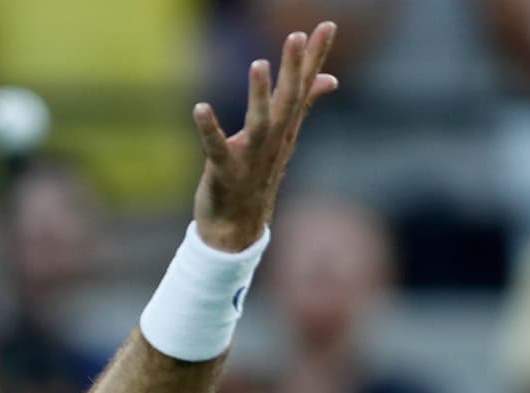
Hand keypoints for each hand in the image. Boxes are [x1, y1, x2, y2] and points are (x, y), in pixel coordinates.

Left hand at [192, 23, 338, 251]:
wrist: (236, 230)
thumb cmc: (256, 178)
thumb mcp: (282, 139)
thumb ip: (303, 105)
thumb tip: (330, 79)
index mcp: (284, 130)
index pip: (303, 87)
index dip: (314, 57)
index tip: (327, 25)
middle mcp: (272, 142)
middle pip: (287, 101)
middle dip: (293, 68)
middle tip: (297, 36)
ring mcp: (250, 158)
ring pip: (259, 124)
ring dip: (259, 95)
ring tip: (258, 64)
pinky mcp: (223, 172)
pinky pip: (216, 148)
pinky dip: (209, 129)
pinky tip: (199, 108)